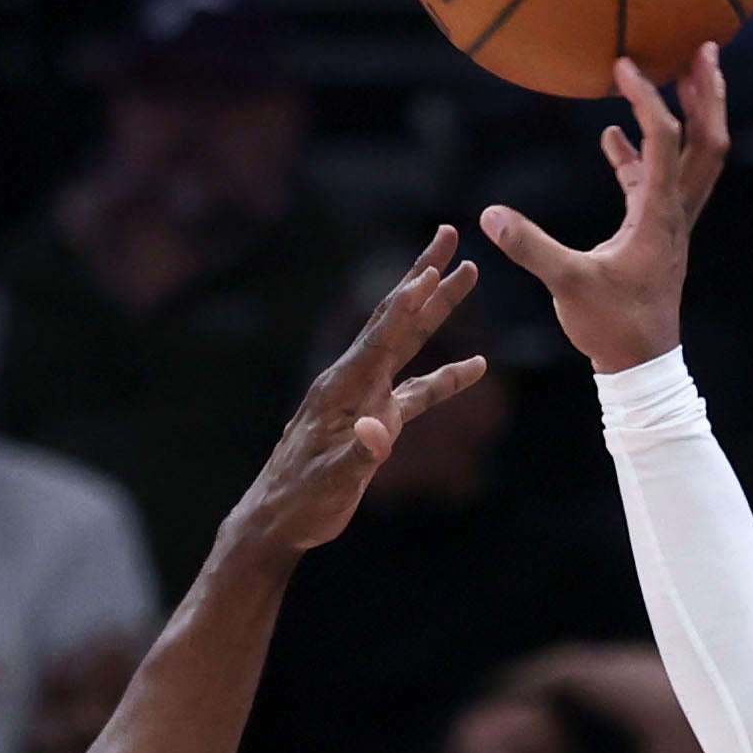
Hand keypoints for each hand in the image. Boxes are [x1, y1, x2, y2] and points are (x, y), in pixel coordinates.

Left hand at [208, 231, 487, 568]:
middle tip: (448, 234)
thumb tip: (380, 431)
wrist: (278, 518)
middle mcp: (355, 381)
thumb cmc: (300, 500)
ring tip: (467, 274)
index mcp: (343, 387)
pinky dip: (444, 377)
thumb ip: (359, 454)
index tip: (432, 268)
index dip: (408, 302)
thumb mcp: (331, 480)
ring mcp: (367, 397)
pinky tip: (474, 366)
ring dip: (438, 310)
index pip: (381, 335)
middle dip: (425, 277)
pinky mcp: (376, 419)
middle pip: (397, 319)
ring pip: (409, 344)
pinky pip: (416, 390)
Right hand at [478, 48, 730, 373]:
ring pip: (691, 157)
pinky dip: (640, 153)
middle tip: (705, 49)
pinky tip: (611, 135)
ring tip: (678, 75)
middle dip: (708, 94)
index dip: (646, 98)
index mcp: (659, 215)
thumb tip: (490, 215)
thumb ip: (531, 247)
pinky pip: (653, 181)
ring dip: (688, 115)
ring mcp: (667, 222)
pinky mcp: (652, 234)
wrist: (639, 365)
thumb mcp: (568, 284)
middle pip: (707, 140)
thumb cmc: (613, 326)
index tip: (624, 65)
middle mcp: (674, 212)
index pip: (663, 140)